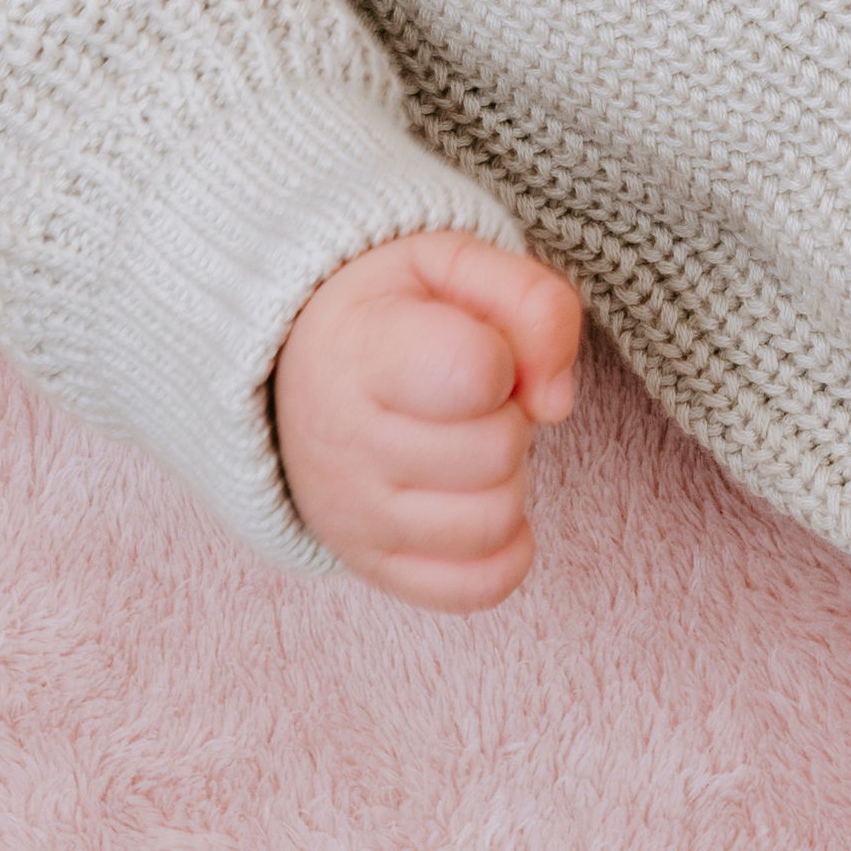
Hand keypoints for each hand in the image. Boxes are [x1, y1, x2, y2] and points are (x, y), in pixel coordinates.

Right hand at [273, 230, 584, 609]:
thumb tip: (556, 404)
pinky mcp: (372, 566)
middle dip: (508, 416)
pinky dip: (504, 549)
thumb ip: (531, 302)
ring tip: (464, 442)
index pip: (475, 372)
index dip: (503, 355)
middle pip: (499, 450)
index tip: (472, 346)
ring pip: (495, 522)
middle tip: (469, 397)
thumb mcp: (453, 264)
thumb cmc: (391, 312)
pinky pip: (478, 586)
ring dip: (506, 478)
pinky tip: (479, 500)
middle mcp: (343, 442)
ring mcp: (353, 516)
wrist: (294, 369)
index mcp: (357, 349)